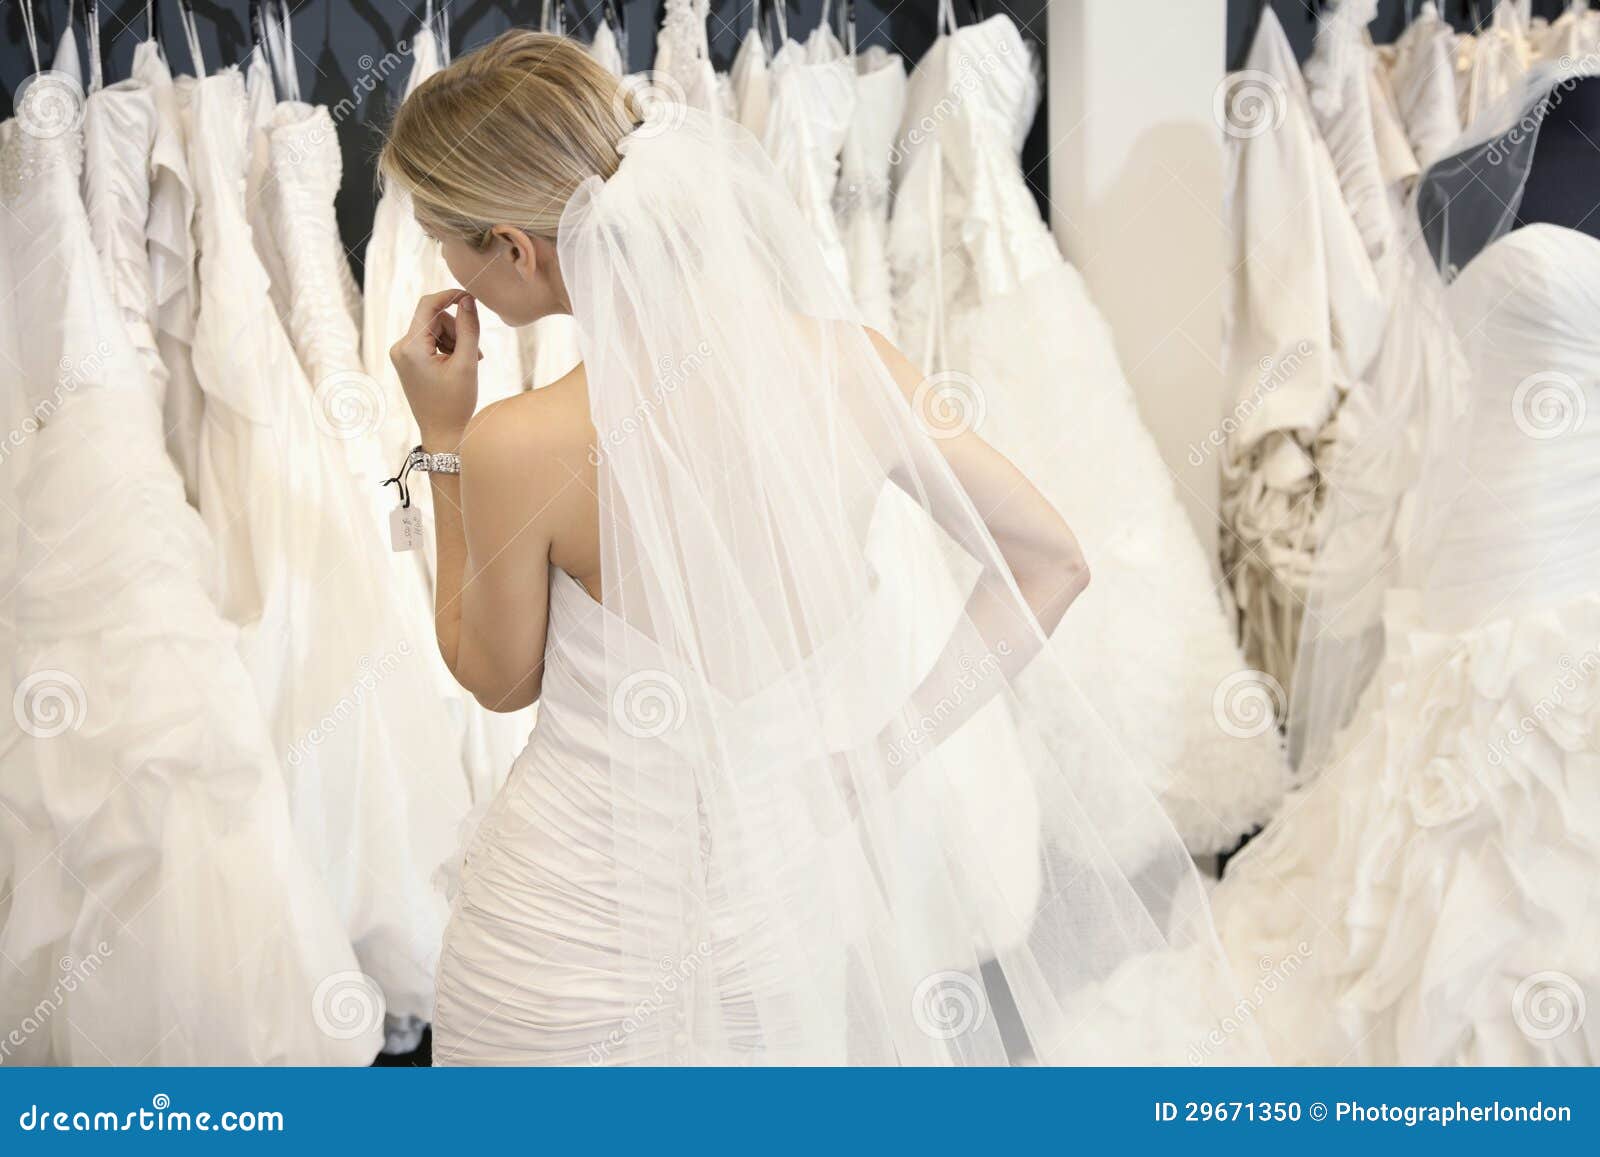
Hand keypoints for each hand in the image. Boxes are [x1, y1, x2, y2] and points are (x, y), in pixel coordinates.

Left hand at [389, 288, 482, 446]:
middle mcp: (400, 348)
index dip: (451, 296)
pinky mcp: (407, 361)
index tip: (471, 297)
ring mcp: (401, 355)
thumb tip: (468, 300)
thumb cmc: (455, 403)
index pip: (428, 305)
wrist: (443, 434)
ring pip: (433, 329)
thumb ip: (468, 328)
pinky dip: (446, 348)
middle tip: (475, 351)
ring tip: (469, 362)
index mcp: (411, 347)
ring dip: (454, 340)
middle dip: (456, 329)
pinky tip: (458, 364)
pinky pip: (429, 342)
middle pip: (433, 318)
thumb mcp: (467, 363)